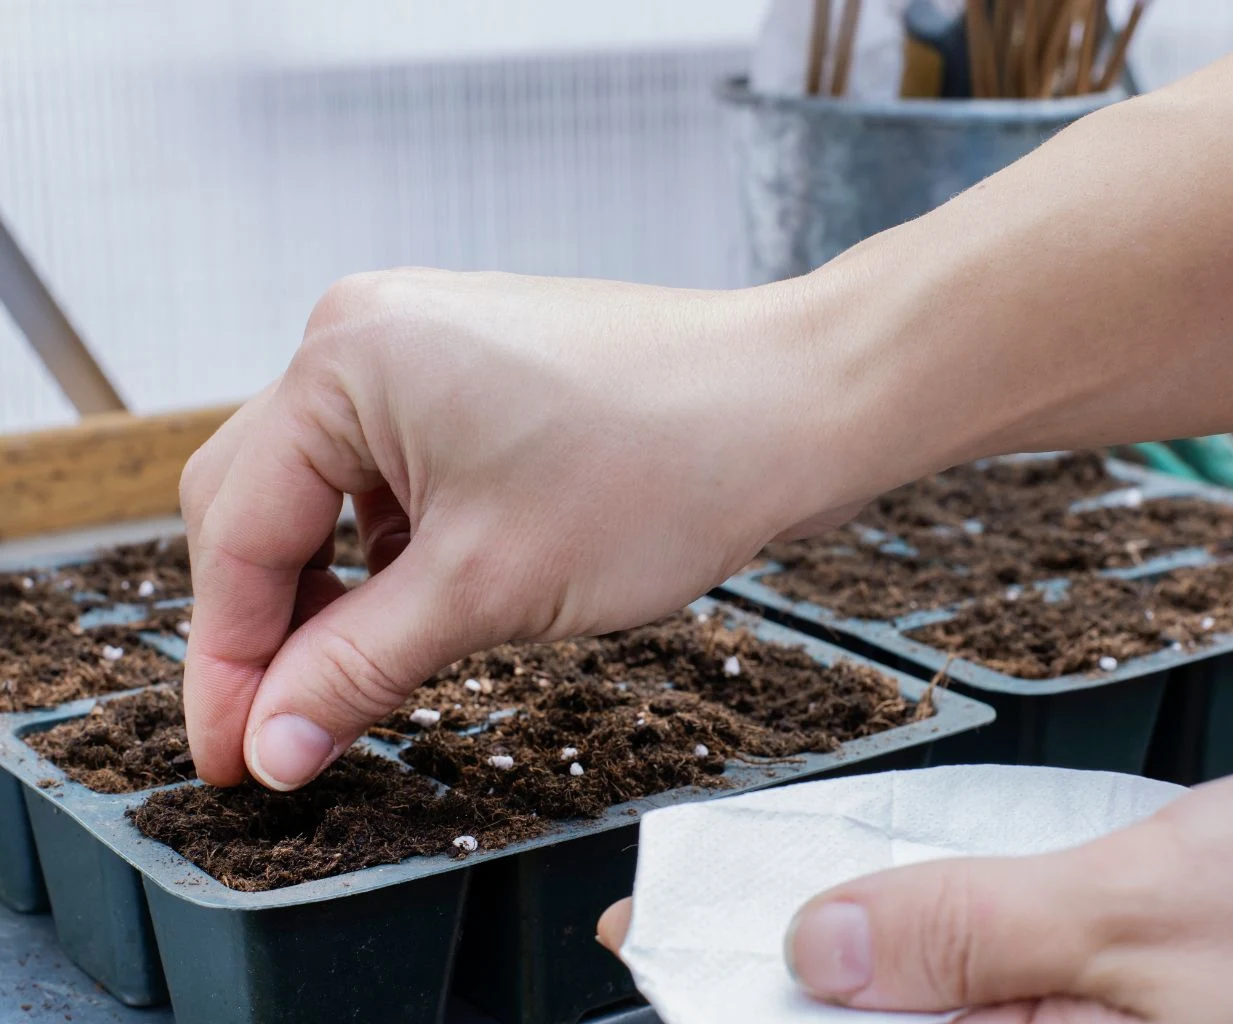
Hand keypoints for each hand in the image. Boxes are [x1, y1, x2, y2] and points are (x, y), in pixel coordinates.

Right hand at [179, 269, 874, 788]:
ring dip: (327, 588)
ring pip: (326, 490)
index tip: (232, 761)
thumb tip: (271, 747)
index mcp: (345, 361)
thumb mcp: (487, 588)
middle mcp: (368, 333)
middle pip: (262, 500)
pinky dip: (386, 548)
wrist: (796, 405)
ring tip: (350, 676)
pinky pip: (391, 469)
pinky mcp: (475, 373)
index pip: (240, 533)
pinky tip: (413, 605)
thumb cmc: (663, 469)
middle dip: (265, 623)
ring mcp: (424, 345)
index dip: (228, 663)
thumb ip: (357, 669)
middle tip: (277, 735)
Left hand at [597, 759, 1232, 1021]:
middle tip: (687, 911)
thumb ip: (975, 935)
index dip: (739, 1001)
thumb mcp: (1145, 917)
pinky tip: (894, 904)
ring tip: (764, 899)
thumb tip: (820, 947)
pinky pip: (1000, 980)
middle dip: (782, 981)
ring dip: (854, 953)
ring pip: (936, 1006)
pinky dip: (937, 936)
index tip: (648, 942)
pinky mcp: (1121, 1003)